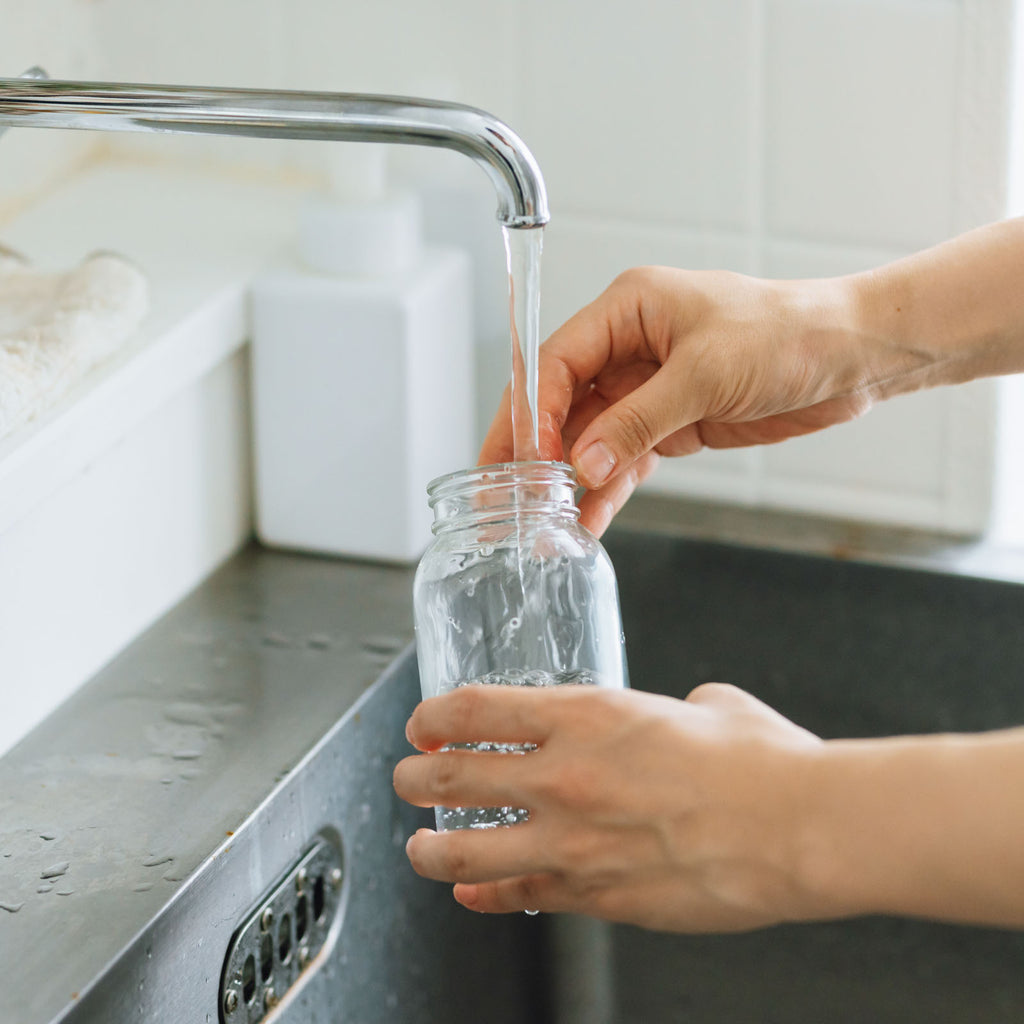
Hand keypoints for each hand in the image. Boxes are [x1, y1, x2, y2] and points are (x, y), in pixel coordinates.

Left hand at [393, 682, 828, 932]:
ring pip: (467, 853)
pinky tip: (475, 896)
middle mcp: (564, 777)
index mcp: (586, 716)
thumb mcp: (708, 706)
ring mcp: (574, 843)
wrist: (798, 828)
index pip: (475, 710)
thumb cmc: (759, 762)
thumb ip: (676, 708)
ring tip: (419, 850)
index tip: (422, 722)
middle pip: (452, 776)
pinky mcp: (598, 897)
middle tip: (406, 777)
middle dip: (414, 777)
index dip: (434, 716)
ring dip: (431, 851)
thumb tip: (686, 712)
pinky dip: (490, 897)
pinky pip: (523, 898)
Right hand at [479, 267, 921, 535]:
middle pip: (560, 402)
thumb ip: (639, 421)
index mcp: (628, 309)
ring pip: (589, 438)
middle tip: (503, 494)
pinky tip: (590, 519)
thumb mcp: (707, 373)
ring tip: (545, 523)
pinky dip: (608, 490)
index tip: (525, 458)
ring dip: (569, 481)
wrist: (850, 357)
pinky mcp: (670, 423)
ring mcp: (647, 389)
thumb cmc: (789, 334)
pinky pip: (625, 460)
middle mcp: (628, 347)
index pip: (558, 360)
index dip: (534, 410)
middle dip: (532, 450)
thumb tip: (583, 463)